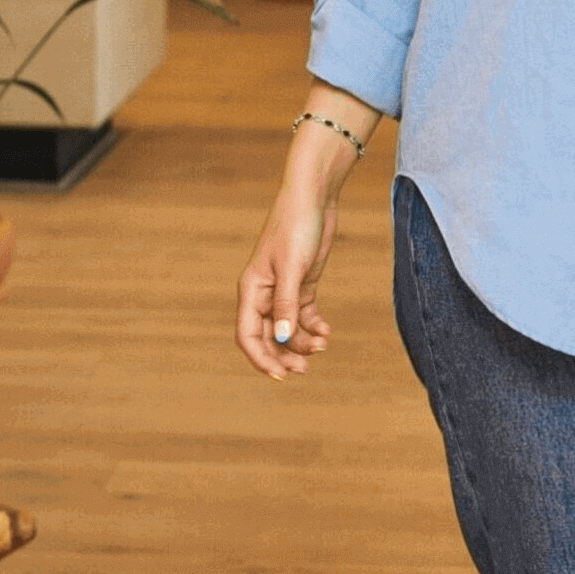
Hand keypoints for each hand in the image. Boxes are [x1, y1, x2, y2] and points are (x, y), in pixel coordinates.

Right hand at [236, 181, 338, 379]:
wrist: (315, 198)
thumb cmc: (297, 226)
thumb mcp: (292, 267)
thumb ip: (286, 304)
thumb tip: (280, 338)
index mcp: (252, 290)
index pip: (248, 335)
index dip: (261, 359)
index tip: (280, 375)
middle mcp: (264, 294)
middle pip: (268, 337)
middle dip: (284, 355)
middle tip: (305, 369)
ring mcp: (284, 290)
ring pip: (287, 328)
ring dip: (302, 341)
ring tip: (323, 345)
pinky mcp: (302, 284)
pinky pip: (303, 315)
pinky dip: (313, 326)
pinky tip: (326, 332)